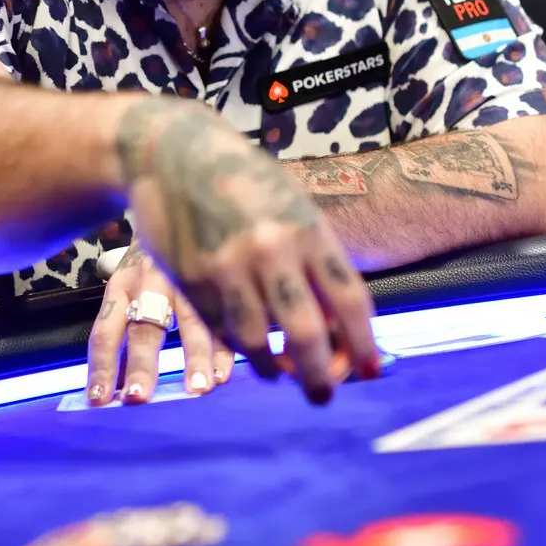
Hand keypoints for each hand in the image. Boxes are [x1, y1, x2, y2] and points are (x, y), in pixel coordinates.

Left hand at [86, 243, 234, 405]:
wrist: (176, 198)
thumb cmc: (149, 261)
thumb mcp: (128, 281)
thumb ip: (124, 324)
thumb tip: (114, 387)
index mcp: (122, 284)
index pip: (105, 331)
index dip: (101, 366)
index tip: (98, 401)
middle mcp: (152, 281)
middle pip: (145, 326)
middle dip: (141, 364)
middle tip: (137, 397)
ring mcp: (188, 278)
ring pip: (192, 320)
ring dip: (195, 358)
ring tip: (198, 390)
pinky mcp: (217, 278)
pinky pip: (223, 316)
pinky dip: (226, 346)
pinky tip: (225, 372)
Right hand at [115, 99, 380, 404]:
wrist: (175, 151)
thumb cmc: (245, 181)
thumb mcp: (292, 207)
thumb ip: (316, 260)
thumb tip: (341, 328)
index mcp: (307, 229)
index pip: (349, 302)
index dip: (364, 346)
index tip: (371, 371)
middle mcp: (271, 250)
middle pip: (306, 335)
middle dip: (320, 376)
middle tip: (323, 394)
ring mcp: (228, 266)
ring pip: (258, 342)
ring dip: (273, 369)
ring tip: (280, 373)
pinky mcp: (191, 278)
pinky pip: (220, 329)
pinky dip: (237, 347)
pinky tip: (246, 347)